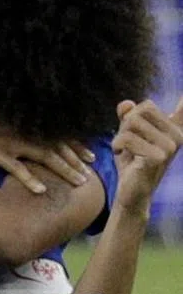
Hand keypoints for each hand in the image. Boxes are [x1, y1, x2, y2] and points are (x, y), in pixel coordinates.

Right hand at [0, 117, 91, 194]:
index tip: (90, 155)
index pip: (55, 135)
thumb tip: (32, 137)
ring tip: (79, 181)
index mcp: (24, 125)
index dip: (74, 145)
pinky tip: (42, 190)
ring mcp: (10, 143)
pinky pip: (17, 168)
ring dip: (63, 170)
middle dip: (75, 160)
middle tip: (91, 173)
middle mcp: (22, 132)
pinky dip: (30, 179)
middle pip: (55, 147)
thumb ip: (17, 129)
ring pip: (44, 157)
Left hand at [112, 97, 182, 213]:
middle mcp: (177, 136)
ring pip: (133, 121)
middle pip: (144, 108)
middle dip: (128, 122)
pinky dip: (117, 144)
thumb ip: (127, 115)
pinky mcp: (159, 157)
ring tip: (125, 148)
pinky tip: (121, 153)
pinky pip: (128, 137)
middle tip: (128, 139)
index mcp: (174, 128)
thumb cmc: (131, 159)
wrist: (131, 190)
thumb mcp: (127, 133)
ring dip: (121, 134)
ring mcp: (170, 146)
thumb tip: (127, 104)